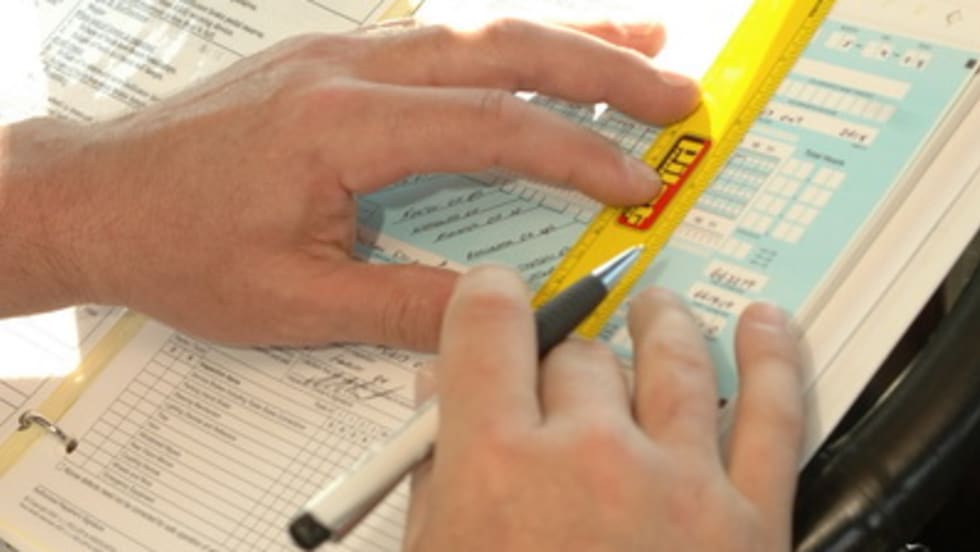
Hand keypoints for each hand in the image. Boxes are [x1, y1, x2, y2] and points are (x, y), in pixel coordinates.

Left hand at [0, 19, 697, 348]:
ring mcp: (340, 53)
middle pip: (501, 49)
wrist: (93, 195)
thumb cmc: (176, 244)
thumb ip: (404, 306)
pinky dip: (504, 48)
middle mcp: (348, 70)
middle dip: (603, 69)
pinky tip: (535, 57)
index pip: (492, 126)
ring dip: (565, 39)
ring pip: (474, 32)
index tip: (639, 182)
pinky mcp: (333, 59)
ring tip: (641, 50)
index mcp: (340, 126)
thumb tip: (496, 311)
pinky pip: (440, 41)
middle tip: (680, 94)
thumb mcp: (291, 302)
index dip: (579, 151)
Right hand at [404, 266, 803, 550]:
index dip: (490, 297)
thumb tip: (435, 387)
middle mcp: (587, 457)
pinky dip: (773, 360)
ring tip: (655, 313)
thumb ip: (432, 466)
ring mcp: (677, 484)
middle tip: (559, 380)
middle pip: (577, 352)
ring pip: (670, 358)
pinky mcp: (748, 521)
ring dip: (658, 326)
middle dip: (561, 357)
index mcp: (495, 466)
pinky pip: (773, 416)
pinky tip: (765, 326)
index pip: (489, 325)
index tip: (495, 297)